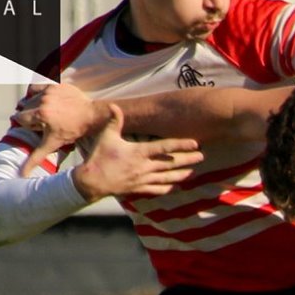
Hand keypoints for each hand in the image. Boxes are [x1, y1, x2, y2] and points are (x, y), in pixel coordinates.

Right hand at [13, 84, 106, 174]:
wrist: (93, 116)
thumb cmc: (74, 131)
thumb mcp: (53, 144)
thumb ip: (36, 157)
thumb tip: (22, 174)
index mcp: (40, 115)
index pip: (20, 118)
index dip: (27, 124)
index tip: (36, 127)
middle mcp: (43, 101)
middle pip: (24, 107)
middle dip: (30, 114)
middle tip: (42, 120)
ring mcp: (49, 91)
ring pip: (30, 97)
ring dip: (33, 103)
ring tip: (45, 111)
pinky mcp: (55, 84)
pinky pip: (38, 86)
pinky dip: (38, 93)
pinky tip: (45, 100)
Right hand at [69, 105, 202, 199]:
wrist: (91, 182)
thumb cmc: (99, 158)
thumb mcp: (105, 137)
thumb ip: (113, 121)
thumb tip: (113, 105)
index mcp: (138, 152)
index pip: (164, 147)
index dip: (180, 144)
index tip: (195, 143)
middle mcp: (144, 167)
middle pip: (170, 163)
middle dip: (187, 160)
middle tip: (202, 156)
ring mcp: (143, 179)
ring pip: (167, 177)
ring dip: (182, 174)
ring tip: (194, 172)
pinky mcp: (139, 189)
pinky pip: (157, 189)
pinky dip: (168, 188)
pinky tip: (177, 187)